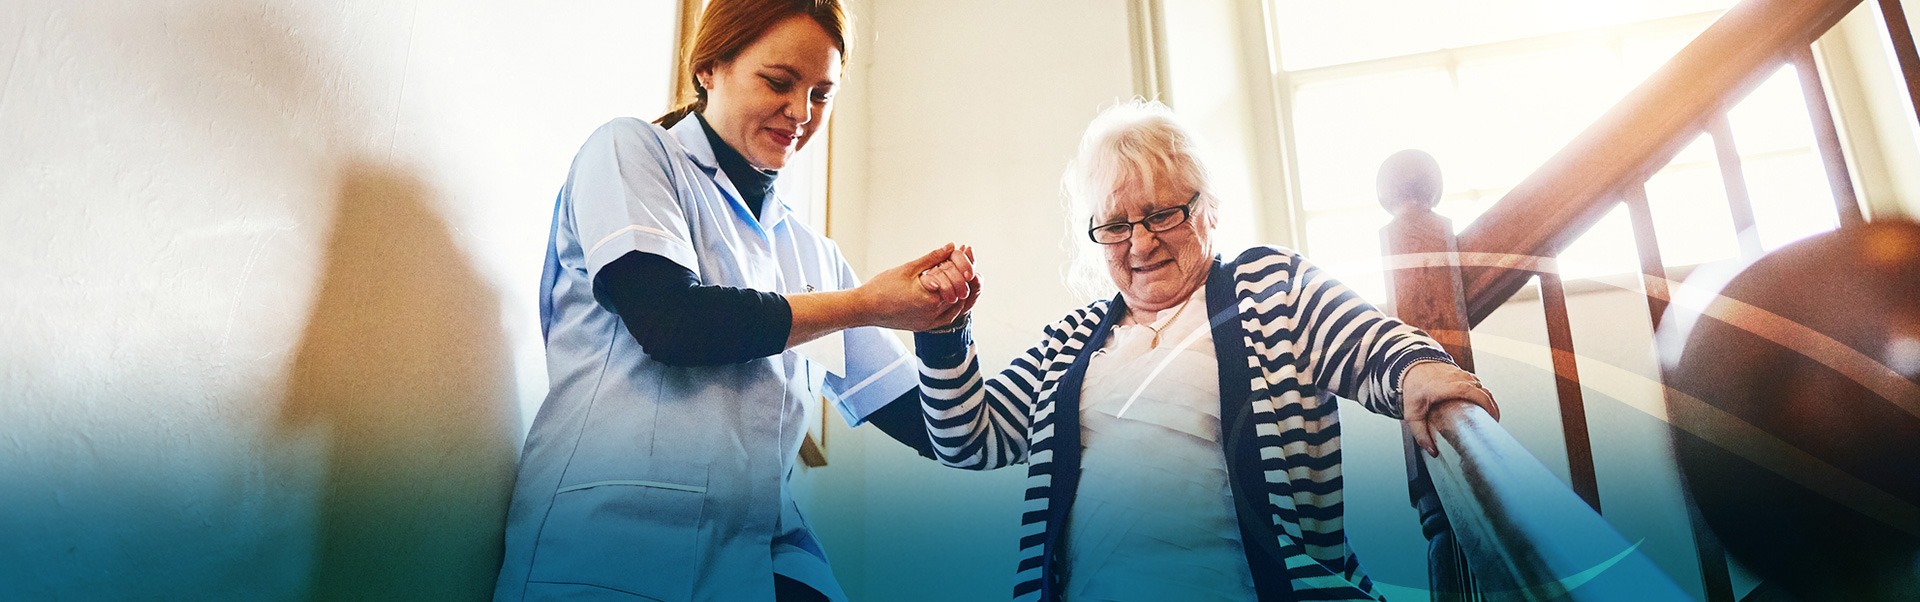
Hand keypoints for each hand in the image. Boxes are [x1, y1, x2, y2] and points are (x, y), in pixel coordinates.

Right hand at [858, 243, 974, 331]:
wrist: (865, 308)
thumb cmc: (882, 287)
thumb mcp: (909, 268)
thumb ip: (933, 258)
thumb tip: (951, 246)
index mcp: (930, 297)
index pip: (958, 279)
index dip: (963, 264)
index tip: (965, 251)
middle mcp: (933, 313)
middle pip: (961, 293)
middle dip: (965, 275)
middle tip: (965, 260)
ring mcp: (930, 322)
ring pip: (958, 306)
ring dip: (961, 289)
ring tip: (960, 274)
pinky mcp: (925, 326)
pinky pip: (948, 317)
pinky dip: (954, 304)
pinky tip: (952, 292)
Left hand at [1401, 361, 1499, 456]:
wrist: (1411, 366)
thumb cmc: (1412, 387)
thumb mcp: (1412, 414)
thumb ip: (1420, 433)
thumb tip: (1432, 451)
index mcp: (1448, 388)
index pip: (1475, 394)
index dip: (1488, 407)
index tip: (1492, 420)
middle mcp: (1458, 378)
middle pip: (1484, 392)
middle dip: (1493, 409)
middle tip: (1493, 425)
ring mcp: (1461, 374)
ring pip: (1483, 388)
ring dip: (1489, 402)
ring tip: (1489, 418)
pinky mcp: (1463, 374)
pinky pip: (1479, 384)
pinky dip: (1484, 395)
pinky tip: (1483, 406)